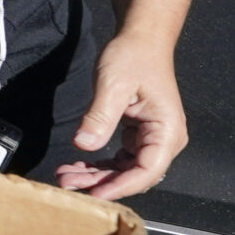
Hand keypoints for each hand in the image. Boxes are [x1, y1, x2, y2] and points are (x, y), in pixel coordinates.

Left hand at [53, 31, 186, 199]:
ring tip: (66, 176)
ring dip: (97, 176)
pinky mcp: (139, 135)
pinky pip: (121, 159)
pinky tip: (78, 166)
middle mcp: (165, 139)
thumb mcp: (114, 85)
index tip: (93, 194)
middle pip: (134, 175)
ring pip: (125, 170)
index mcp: (168, 130)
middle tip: (67, 184)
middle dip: (101, 183)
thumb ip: (100, 116)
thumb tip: (84, 144)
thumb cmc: (134, 56)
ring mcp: (152, 139)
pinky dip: (100, 165)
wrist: (141, 40)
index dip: (120, 187)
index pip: (146, 171)